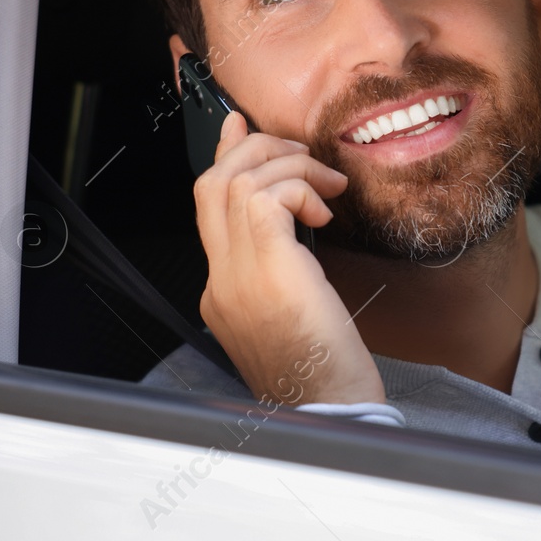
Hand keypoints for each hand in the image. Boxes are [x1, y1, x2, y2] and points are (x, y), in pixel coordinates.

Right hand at [193, 111, 385, 406]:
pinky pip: (266, 197)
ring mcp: (236, 277)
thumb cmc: (328, 371)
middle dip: (255, 149)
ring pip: (235, 182)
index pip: (209, 208)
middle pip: (211, 184)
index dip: (225, 158)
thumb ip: (286, 265)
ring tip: (327, 185)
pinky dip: (299, 187)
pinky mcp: (268, 270)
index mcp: (221, 293)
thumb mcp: (299, 309)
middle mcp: (219, 282)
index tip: (240, 127)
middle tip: (302, 151)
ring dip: (289, 166)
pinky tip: (324, 209)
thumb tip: (299, 220)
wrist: (331, 412)